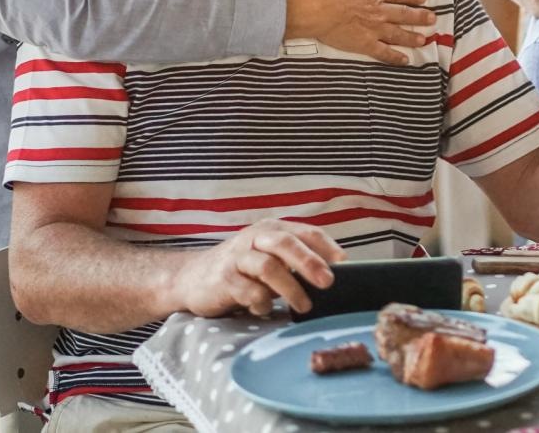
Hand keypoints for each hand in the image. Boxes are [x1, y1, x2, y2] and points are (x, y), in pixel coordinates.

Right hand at [173, 219, 343, 317]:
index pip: (307, 233)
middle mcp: (256, 238)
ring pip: (268, 267)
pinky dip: (262, 302)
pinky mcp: (223, 279)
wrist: (192, 278)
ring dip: (290, 288)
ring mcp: (237, 257)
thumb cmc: (243, 269)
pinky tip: (265, 309)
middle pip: (286, 244)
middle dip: (309, 263)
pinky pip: (247, 291)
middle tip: (328, 283)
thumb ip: (295, 262)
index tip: (346, 265)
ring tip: (305, 306)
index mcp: (273, 229)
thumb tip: (335, 277)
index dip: (328, 248)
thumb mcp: (270, 257)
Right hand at [285, 0, 435, 63]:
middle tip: (432, 19)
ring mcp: (372, 28)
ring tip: (424, 40)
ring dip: (412, 37)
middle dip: (419, 16)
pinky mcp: (363, 44)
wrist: (311, 6)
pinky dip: (395, 57)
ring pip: (398, 33)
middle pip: (403, 13)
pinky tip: (406, 60)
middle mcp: (377, 10)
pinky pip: (383, 52)